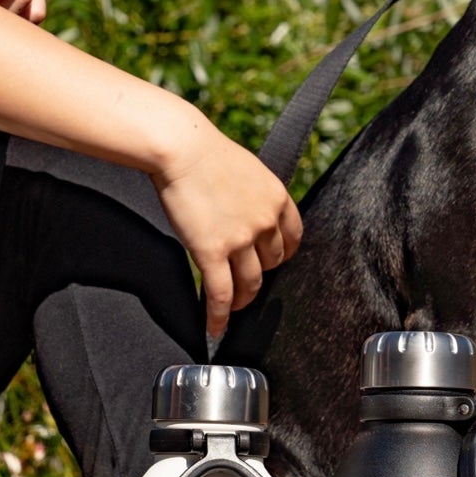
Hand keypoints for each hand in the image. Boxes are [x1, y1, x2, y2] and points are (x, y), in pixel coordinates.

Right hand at [149, 112, 301, 338]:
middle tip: (248, 285)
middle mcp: (265, 222)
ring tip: (234, 309)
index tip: (272, 264)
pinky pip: (220, 294)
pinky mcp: (212, 252)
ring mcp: (240, 239)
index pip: (293, 239)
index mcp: (278, 199)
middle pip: (271, 264)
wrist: (182, 148)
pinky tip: (214, 328)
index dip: (283, 256)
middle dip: (261, 277)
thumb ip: (258, 198)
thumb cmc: (208, 154)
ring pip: (250, 285)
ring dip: (243, 301)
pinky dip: (219, 316)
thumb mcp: (249, 171)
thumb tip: (253, 216)